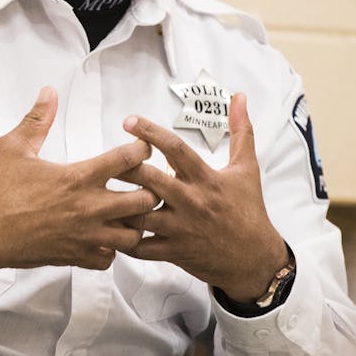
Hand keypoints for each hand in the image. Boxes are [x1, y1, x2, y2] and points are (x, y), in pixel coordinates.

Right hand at [0, 87, 156, 274]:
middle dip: (149, 189)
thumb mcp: (12, 148)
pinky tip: (104, 237)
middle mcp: (86, 208)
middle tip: (142, 183)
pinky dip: (112, 249)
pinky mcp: (75, 257)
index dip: (141, 149)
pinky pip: (109, 259)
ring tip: (127, 212)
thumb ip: (36, 120)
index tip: (140, 147)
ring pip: (134, 235)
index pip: (128, 159)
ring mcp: (84, 236)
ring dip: (135, 223)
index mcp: (76, 178)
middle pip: (144, 200)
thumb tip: (48, 94)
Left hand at [119, 92, 288, 299]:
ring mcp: (180, 228)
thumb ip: (241, 131)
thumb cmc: (248, 210)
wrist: (253, 257)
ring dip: (119, 205)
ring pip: (140, 216)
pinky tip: (110, 229)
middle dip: (126, 168)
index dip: (150, 132)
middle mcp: (190, 201)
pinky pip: (140, 247)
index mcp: (205, 178)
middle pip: (150, 180)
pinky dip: (122, 240)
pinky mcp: (173, 251)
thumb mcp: (247, 168)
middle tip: (109, 160)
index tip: (129, 121)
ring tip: (102, 195)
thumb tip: (239, 98)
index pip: (175, 149)